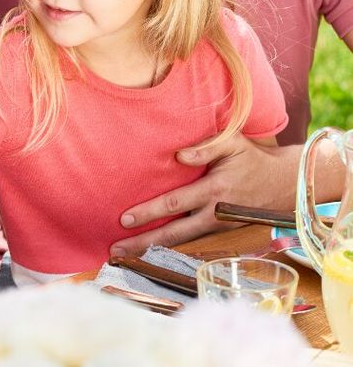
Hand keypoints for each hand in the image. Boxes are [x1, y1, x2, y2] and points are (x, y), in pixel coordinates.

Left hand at [110, 133, 297, 256]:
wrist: (283, 182)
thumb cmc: (252, 158)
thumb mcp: (233, 143)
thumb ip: (206, 147)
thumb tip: (179, 155)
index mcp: (215, 191)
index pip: (175, 204)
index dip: (149, 213)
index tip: (124, 219)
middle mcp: (215, 213)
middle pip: (174, 232)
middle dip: (143, 242)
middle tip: (115, 250)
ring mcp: (219, 226)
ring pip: (182, 242)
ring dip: (153, 249)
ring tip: (124, 256)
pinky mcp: (222, 232)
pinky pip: (193, 242)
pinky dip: (170, 249)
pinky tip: (149, 252)